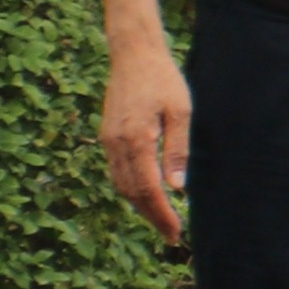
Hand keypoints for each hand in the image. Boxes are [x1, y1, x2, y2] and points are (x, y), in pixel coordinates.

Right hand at [103, 33, 192, 247]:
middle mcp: (116, 144)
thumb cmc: (162, 79)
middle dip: (151, 216)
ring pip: (120, 184)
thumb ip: (178, 149)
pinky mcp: (107, 136)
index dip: (161, 214)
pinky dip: (130, 188)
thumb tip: (177, 187)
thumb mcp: (180, 112)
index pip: (148, 188)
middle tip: (171, 234)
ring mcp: (108, 140)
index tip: (175, 232)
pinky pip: (117, 171)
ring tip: (161, 219)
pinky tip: (146, 194)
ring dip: (139, 205)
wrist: (133, 54)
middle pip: (131, 192)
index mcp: (136, 139)